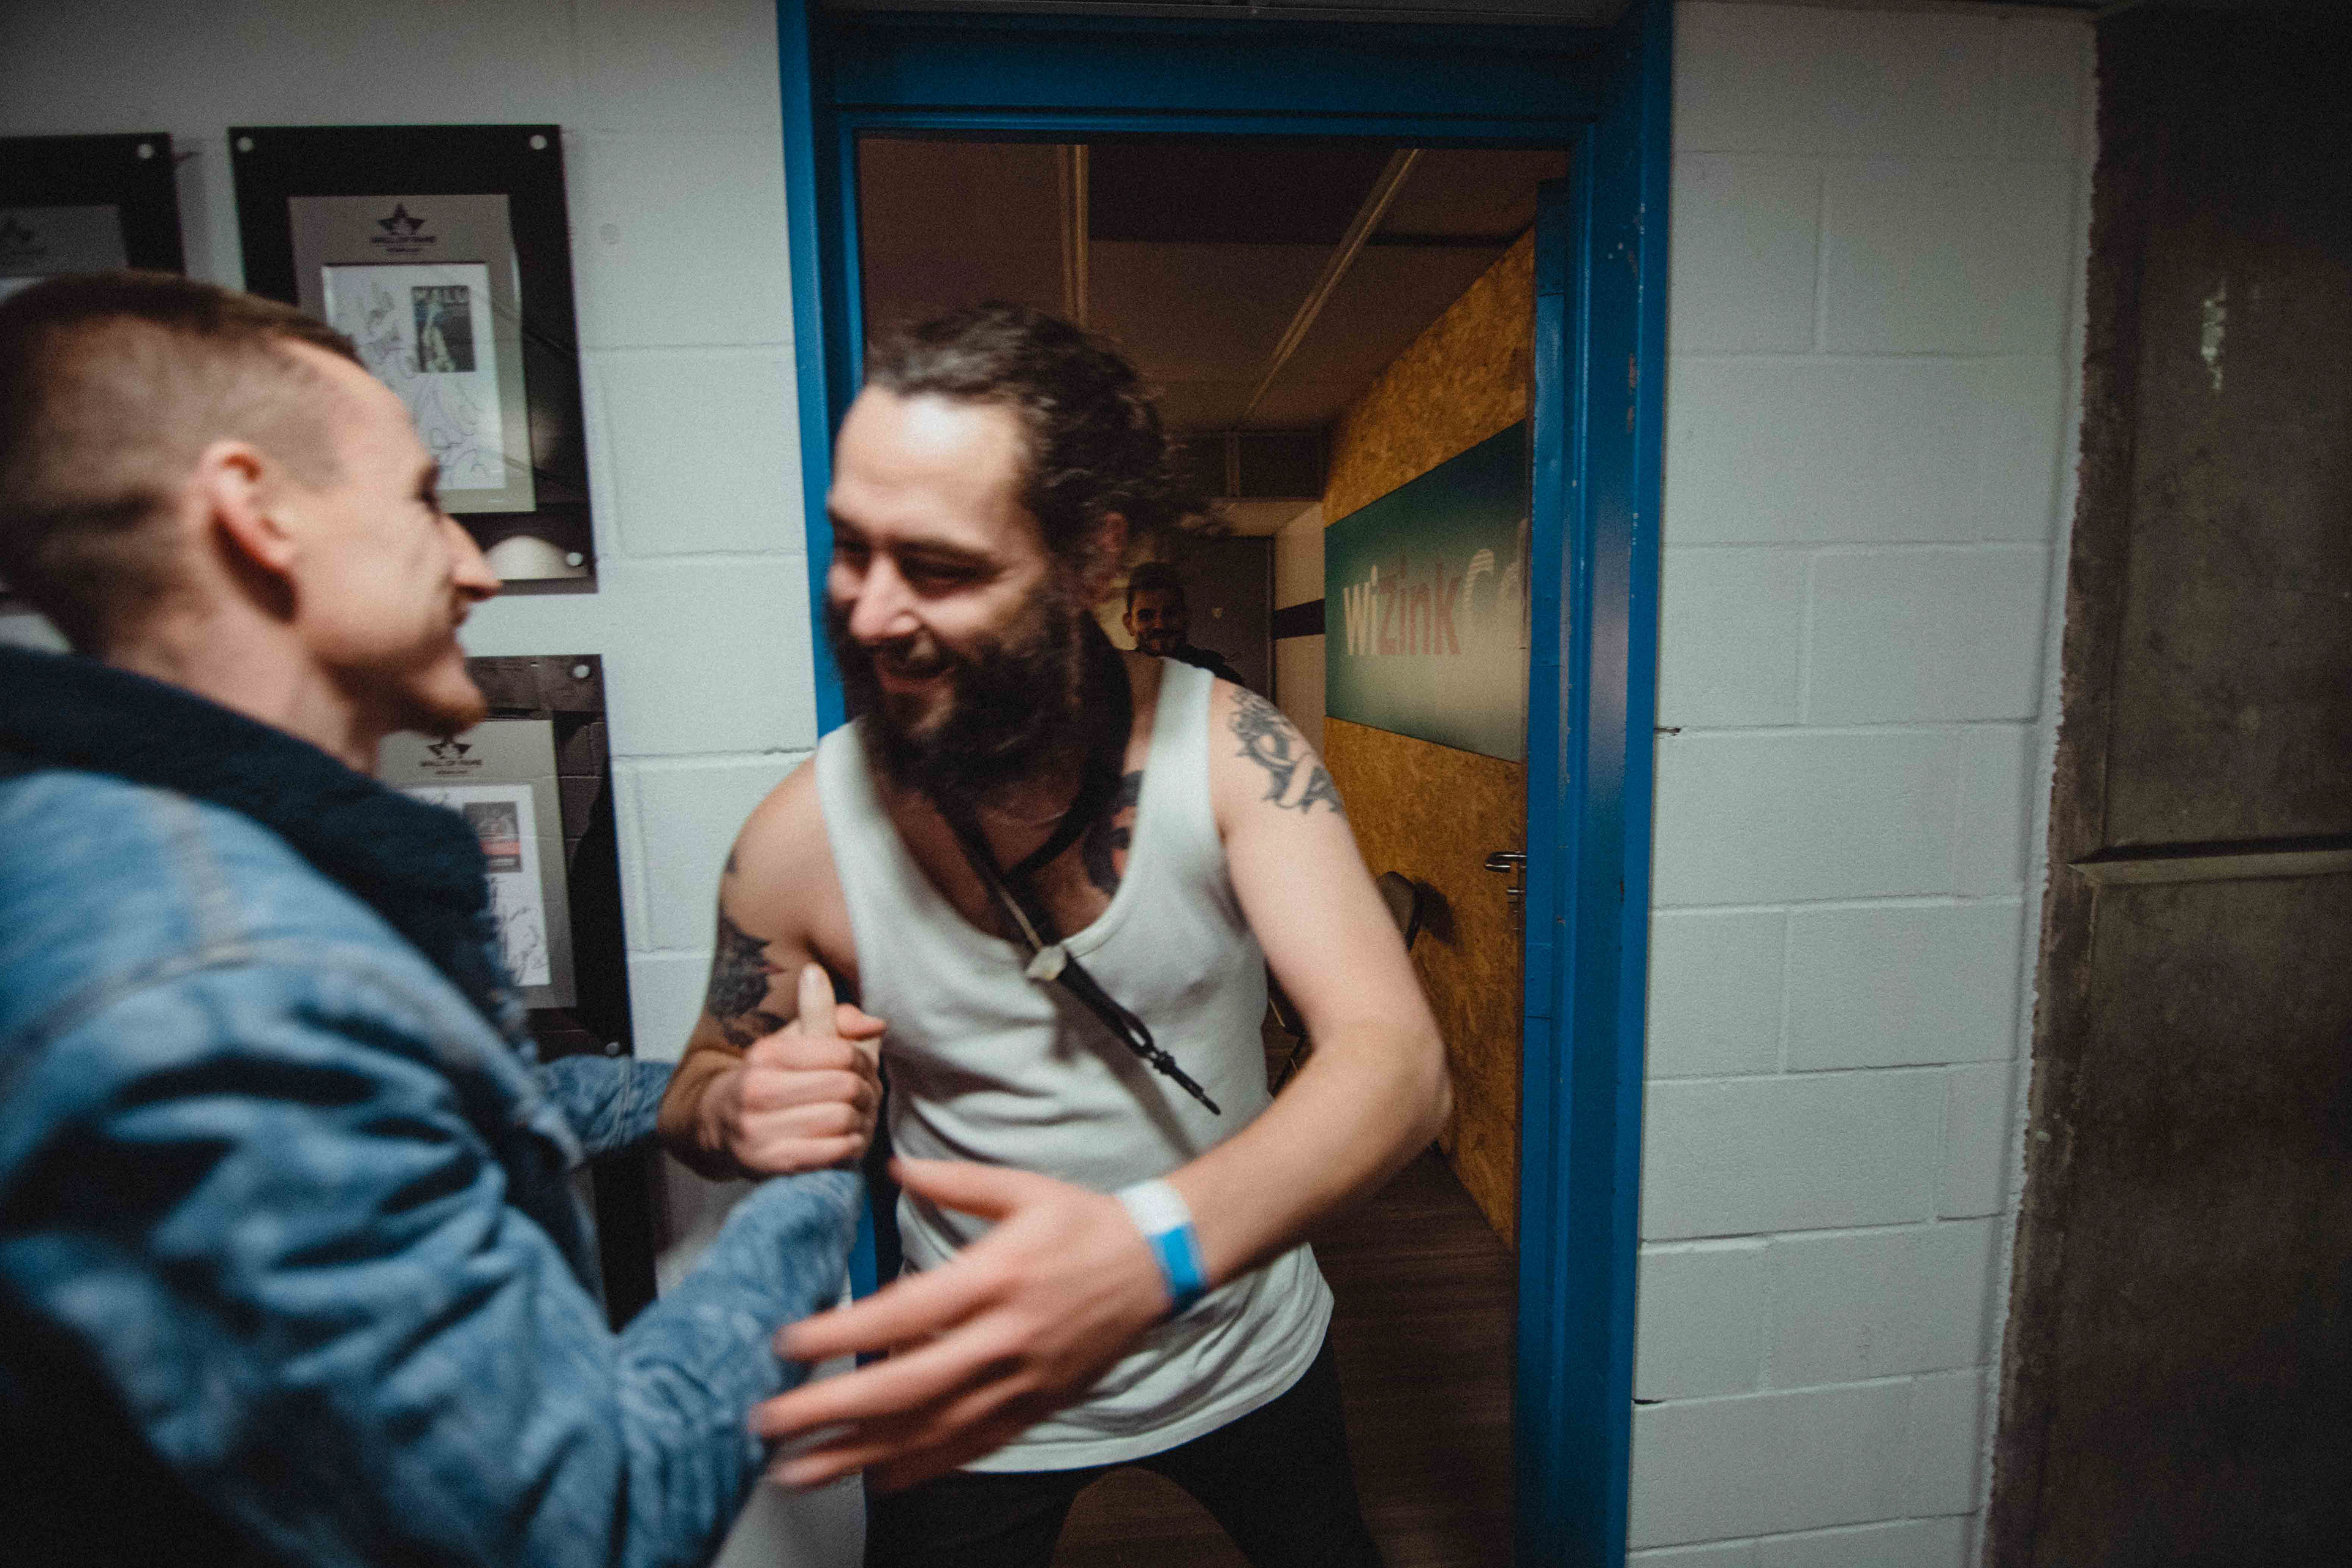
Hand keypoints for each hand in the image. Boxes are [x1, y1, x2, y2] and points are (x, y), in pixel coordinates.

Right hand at [699, 965, 882, 1175]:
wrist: (722, 1123)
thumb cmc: (772, 1076)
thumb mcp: (796, 1039)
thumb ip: (838, 1019)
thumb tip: (876, 1024)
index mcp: (766, 1053)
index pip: (841, 1052)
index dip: (862, 1059)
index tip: (861, 1066)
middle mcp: (757, 1089)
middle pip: (844, 1086)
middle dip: (866, 1090)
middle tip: (866, 1094)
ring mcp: (760, 1129)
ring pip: (841, 1118)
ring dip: (862, 1118)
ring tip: (859, 1115)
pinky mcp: (771, 1162)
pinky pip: (832, 1151)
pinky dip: (851, 1143)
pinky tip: (847, 1137)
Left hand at [752, 1158, 1174, 1491]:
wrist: (1156, 1264)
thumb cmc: (1085, 1224)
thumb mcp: (1022, 1187)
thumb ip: (953, 1182)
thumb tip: (894, 1168)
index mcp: (997, 1277)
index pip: (905, 1312)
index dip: (843, 1333)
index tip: (789, 1345)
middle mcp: (1005, 1337)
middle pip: (908, 1384)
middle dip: (832, 1409)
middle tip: (769, 1423)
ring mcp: (1021, 1380)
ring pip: (932, 1428)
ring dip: (861, 1453)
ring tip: (800, 1469)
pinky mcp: (1035, 1406)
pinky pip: (972, 1444)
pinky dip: (923, 1467)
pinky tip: (878, 1478)